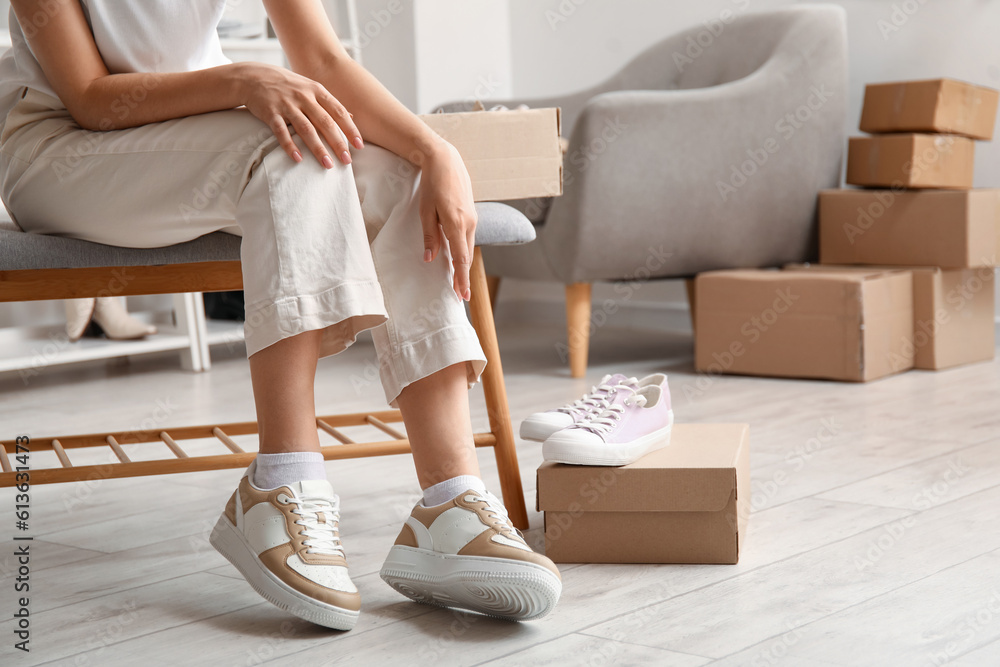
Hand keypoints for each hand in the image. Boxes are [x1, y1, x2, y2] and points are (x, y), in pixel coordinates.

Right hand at [238, 62, 362, 167]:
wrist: (253, 76)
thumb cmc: (287, 85)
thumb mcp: (310, 88)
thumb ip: (329, 103)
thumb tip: (352, 117)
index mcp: (316, 91)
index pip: (338, 111)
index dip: (350, 129)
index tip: (360, 145)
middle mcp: (303, 96)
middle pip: (325, 122)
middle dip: (338, 143)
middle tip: (347, 161)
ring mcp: (286, 104)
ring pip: (306, 129)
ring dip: (318, 148)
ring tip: (327, 165)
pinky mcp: (270, 112)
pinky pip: (281, 131)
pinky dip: (289, 146)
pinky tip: (298, 159)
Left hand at [419, 141, 476, 300]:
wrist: (445, 160)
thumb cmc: (432, 184)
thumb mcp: (425, 211)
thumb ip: (430, 236)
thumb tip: (430, 258)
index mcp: (456, 224)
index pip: (460, 258)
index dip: (461, 278)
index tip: (462, 295)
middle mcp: (468, 223)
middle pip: (466, 256)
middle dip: (464, 276)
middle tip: (461, 296)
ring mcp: (472, 218)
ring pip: (468, 247)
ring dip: (464, 265)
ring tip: (459, 281)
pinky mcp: (471, 214)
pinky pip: (468, 237)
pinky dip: (464, 251)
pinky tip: (459, 258)